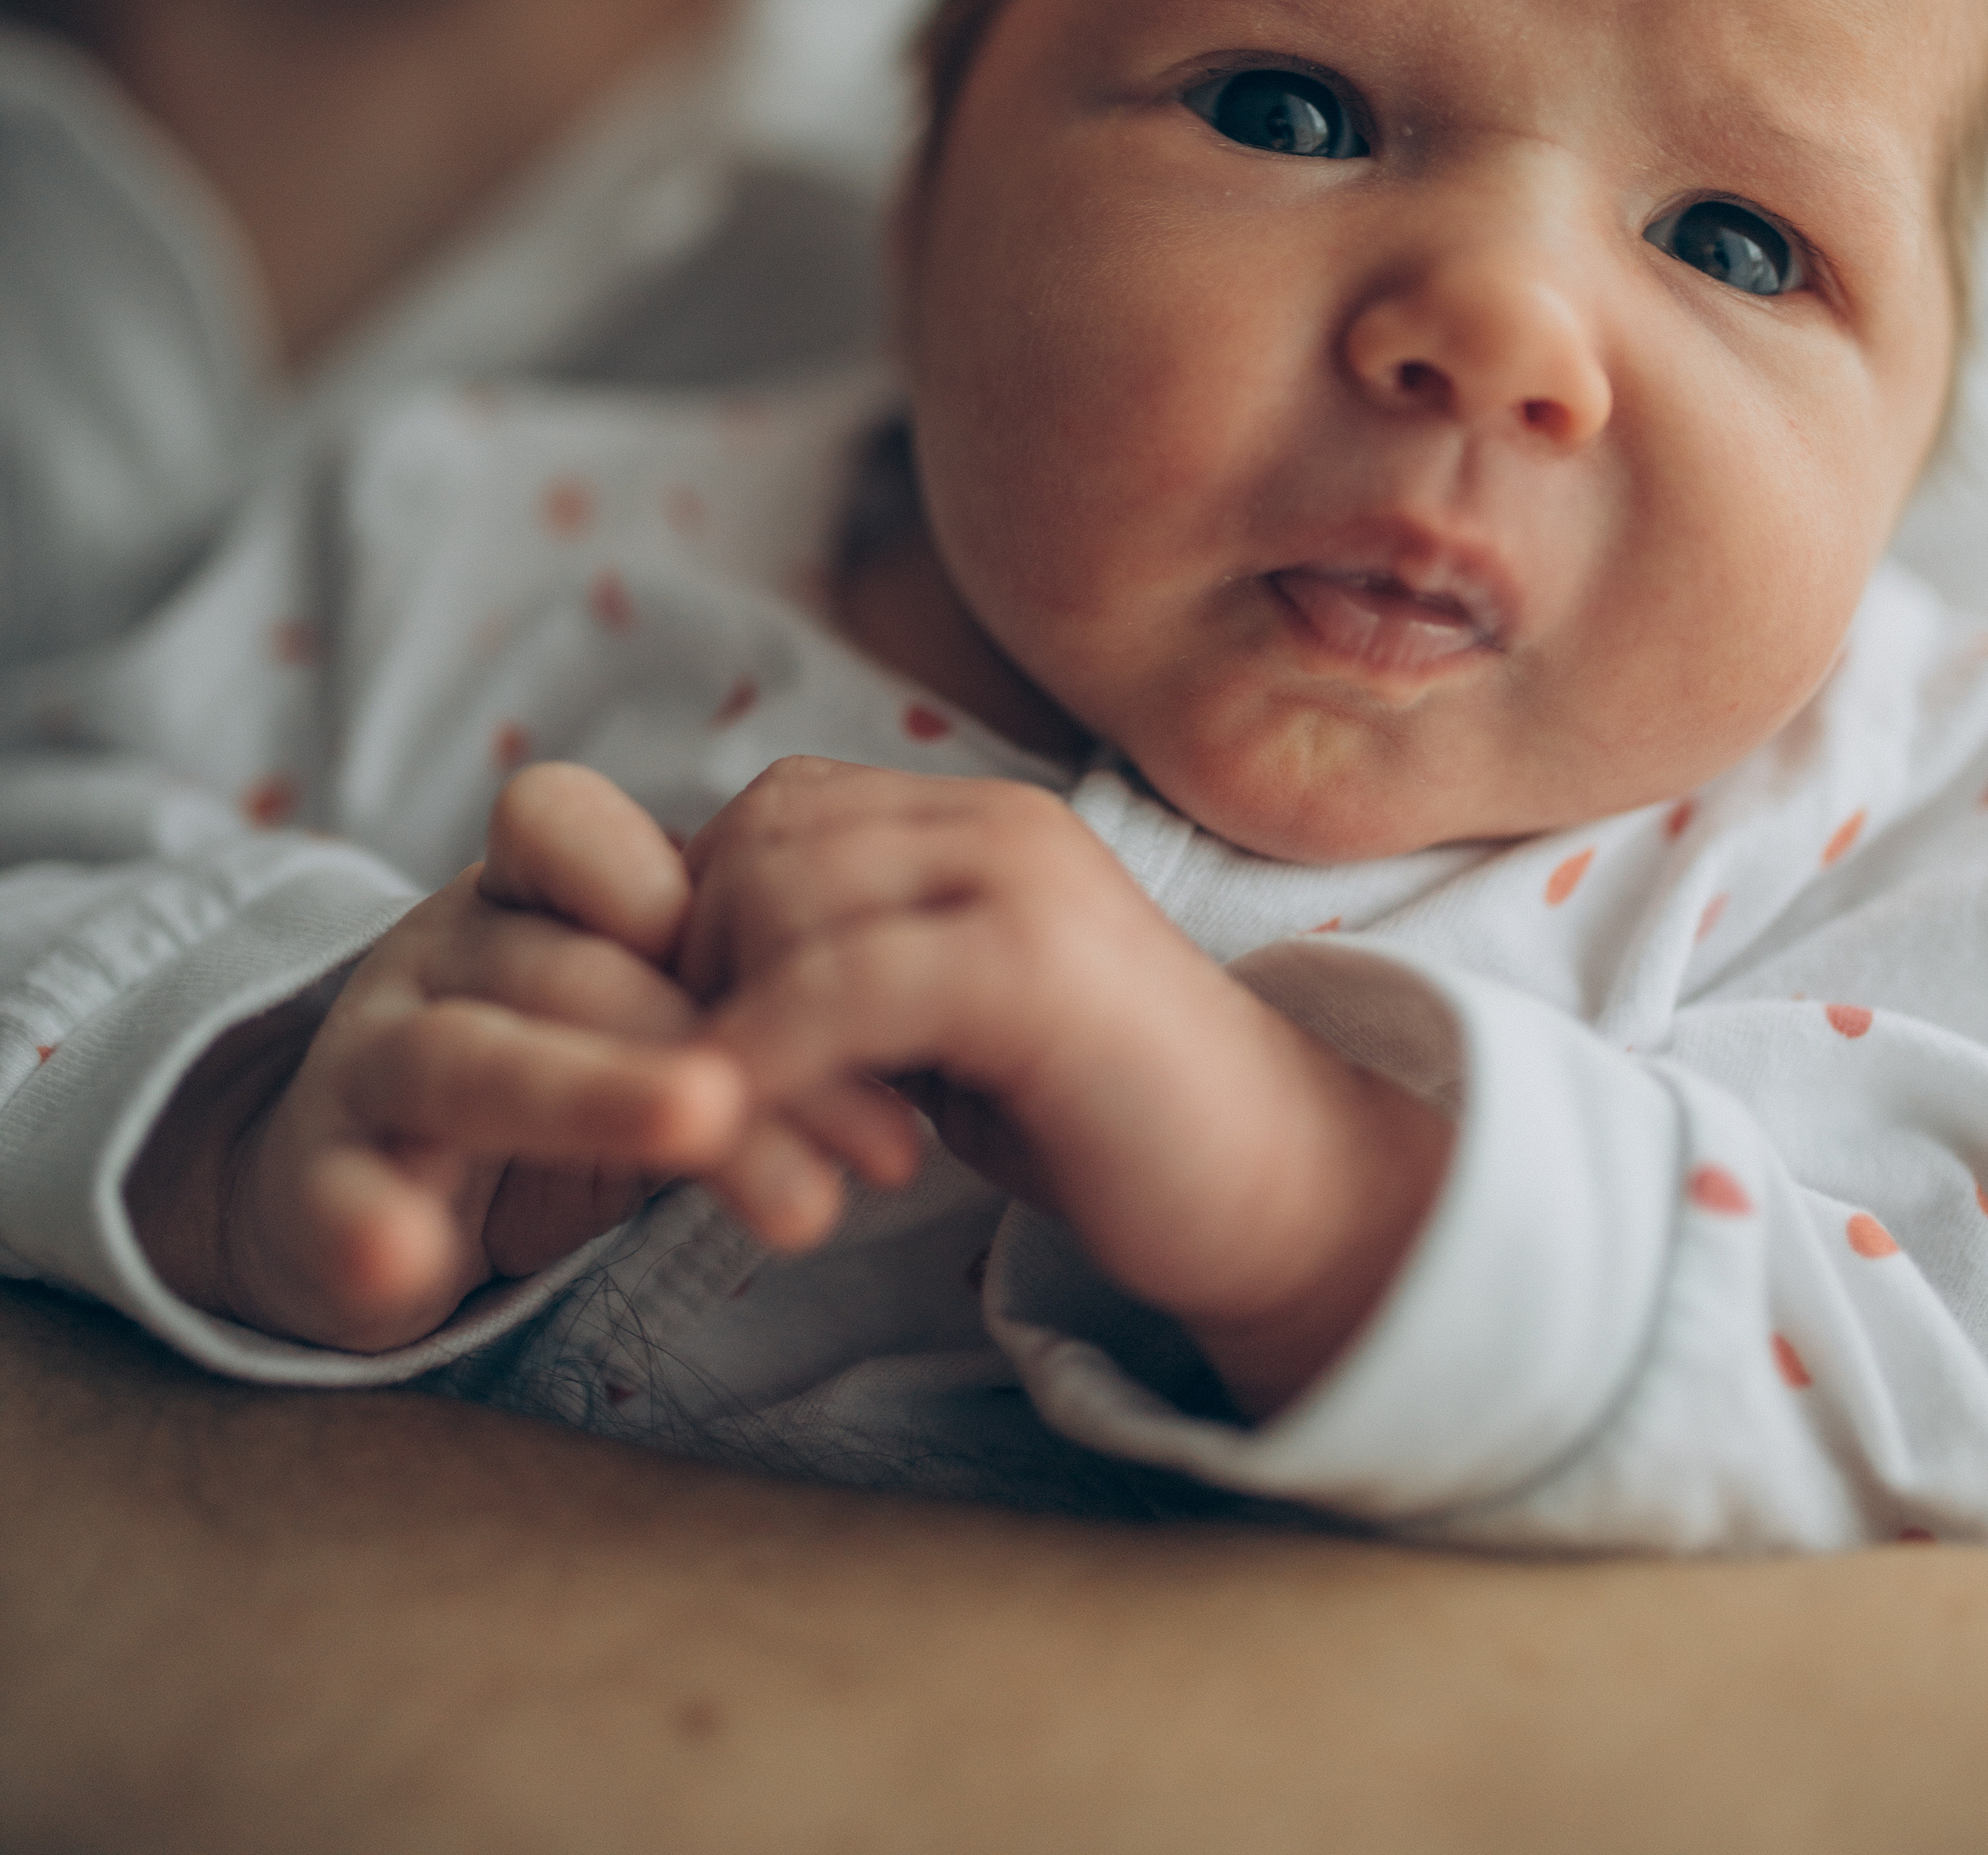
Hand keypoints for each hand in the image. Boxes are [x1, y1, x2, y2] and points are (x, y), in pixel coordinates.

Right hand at [126, 765, 886, 1354]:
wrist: (348, 1181)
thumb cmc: (556, 1079)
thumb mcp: (654, 1029)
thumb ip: (749, 1013)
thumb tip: (929, 1047)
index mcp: (523, 895)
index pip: (574, 832)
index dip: (688, 888)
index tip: (837, 965)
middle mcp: (443, 956)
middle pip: (579, 969)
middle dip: (724, 1040)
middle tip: (873, 1139)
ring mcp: (368, 1064)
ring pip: (470, 1058)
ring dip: (589, 1093)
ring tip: (704, 1126)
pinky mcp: (314, 1187)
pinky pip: (333, 1199)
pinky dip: (368, 1228)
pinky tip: (410, 1261)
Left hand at [670, 759, 1452, 1414]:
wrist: (1280, 1191)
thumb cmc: (1104, 1122)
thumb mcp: (949, 1026)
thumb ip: (850, 973)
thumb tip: (699, 973)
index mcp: (980, 819)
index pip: (776, 807)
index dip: (702, 916)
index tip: (700, 1042)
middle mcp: (999, 819)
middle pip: (759, 837)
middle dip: (697, 965)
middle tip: (712, 1096)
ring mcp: (1020, 881)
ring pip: (784, 895)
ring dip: (730, 1023)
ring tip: (760, 1137)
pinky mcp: (1031, 966)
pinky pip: (841, 981)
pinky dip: (772, 1058)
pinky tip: (757, 1139)